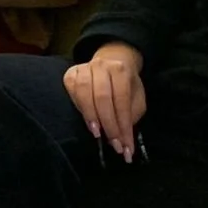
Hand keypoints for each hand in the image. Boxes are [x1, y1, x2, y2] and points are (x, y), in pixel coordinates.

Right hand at [64, 43, 145, 161]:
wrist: (112, 61)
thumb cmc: (125, 85)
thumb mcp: (136, 99)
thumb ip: (130, 117)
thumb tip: (123, 142)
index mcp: (121, 70)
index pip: (122, 99)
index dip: (123, 125)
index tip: (126, 147)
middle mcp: (101, 66)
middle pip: (102, 97)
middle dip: (108, 124)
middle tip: (114, 144)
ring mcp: (84, 67)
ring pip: (83, 91)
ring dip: (90, 115)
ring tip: (97, 133)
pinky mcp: (71, 72)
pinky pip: (71, 88)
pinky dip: (77, 105)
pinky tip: (86, 119)